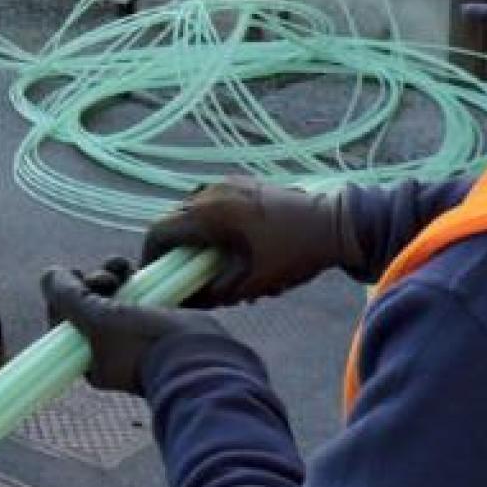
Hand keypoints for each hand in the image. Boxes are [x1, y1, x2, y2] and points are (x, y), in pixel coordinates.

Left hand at [41, 257, 226, 394]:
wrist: (200, 359)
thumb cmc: (144, 346)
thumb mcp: (97, 321)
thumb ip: (69, 298)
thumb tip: (49, 275)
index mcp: (90, 359)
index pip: (65, 319)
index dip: (67, 292)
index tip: (77, 275)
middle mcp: (110, 349)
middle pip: (90, 304)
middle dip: (94, 281)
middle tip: (108, 278)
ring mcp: (135, 335)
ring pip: (115, 296)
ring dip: (114, 275)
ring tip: (124, 268)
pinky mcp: (158, 322)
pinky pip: (139, 295)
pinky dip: (136, 280)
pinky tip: (138, 270)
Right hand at [140, 176, 362, 305]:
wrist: (336, 223)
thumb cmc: (294, 254)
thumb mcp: (251, 283)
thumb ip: (213, 293)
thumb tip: (185, 302)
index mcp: (209, 212)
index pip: (159, 231)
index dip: (150, 257)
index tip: (155, 278)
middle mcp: (211, 191)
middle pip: (174, 220)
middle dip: (174, 250)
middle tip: (183, 277)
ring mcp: (228, 183)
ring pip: (193, 211)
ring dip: (194, 237)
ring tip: (210, 263)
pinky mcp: (243, 183)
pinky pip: (213, 203)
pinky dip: (211, 224)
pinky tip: (231, 246)